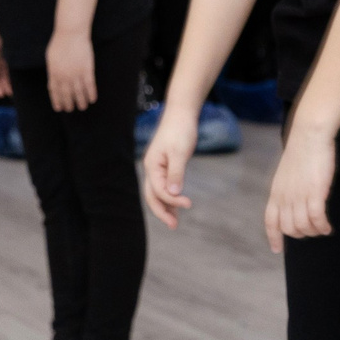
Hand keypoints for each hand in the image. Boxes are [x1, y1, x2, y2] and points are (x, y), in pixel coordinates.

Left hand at [45, 28, 95, 111]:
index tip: (59, 108)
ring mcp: (76, 74)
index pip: (55, 91)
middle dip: (68, 104)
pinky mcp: (87, 70)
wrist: (71, 33)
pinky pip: (90, 86)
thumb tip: (53, 80)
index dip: (57, 101)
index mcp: (53, 73)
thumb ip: (52, 70)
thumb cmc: (60, 42)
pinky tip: (92, 100)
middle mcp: (64, 76)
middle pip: (66, 94)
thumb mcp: (51, 57)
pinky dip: (91, 94)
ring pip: (79, 92)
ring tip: (82, 107)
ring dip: (81, 102)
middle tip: (71, 110)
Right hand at [142, 100, 199, 228]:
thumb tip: (174, 193)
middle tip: (173, 226)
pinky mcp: (165, 166)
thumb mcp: (179, 152)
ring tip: (174, 221)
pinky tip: (177, 204)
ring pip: (157, 192)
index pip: (158, 190)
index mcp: (152, 166)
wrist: (181, 114)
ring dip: (165, 206)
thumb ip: (176, 173)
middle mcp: (151, 168)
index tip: (189, 204)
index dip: (172, 200)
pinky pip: (164, 185)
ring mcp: (157, 168)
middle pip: (152, 195)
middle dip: (162, 211)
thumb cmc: (180, 131)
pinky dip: (169, 197)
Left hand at [262, 126, 335, 250]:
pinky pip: (317, 219)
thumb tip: (292, 201)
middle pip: (289, 228)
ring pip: (303, 227)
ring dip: (314, 232)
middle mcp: (285, 197)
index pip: (270, 221)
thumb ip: (287, 189)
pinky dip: (322, 227)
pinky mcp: (315, 193)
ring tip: (323, 229)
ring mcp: (299, 196)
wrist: (309, 136)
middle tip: (313, 231)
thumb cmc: (301, 151)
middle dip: (301, 234)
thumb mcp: (287, 174)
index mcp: (276, 193)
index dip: (274, 237)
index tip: (277, 250)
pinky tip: (328, 227)